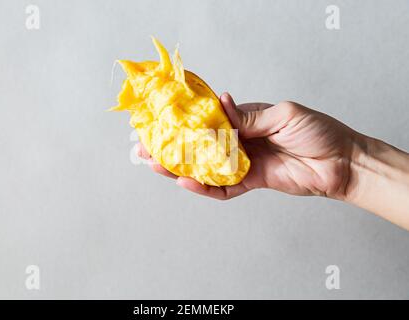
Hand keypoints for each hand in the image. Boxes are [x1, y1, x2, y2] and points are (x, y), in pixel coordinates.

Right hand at [137, 92, 356, 200]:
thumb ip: (249, 117)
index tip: (162, 119)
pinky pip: (223, 187)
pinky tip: (186, 182)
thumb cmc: (316, 131)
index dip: (185, 120)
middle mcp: (240, 141)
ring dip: (181, 167)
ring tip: (157, 165)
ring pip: (206, 167)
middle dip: (173, 146)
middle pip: (200, 145)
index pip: (208, 119)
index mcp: (245, 119)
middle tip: (146, 147)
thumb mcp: (283, 115)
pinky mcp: (251, 182)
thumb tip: (224, 104)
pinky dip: (205, 187)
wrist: (339, 161)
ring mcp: (243, 163)